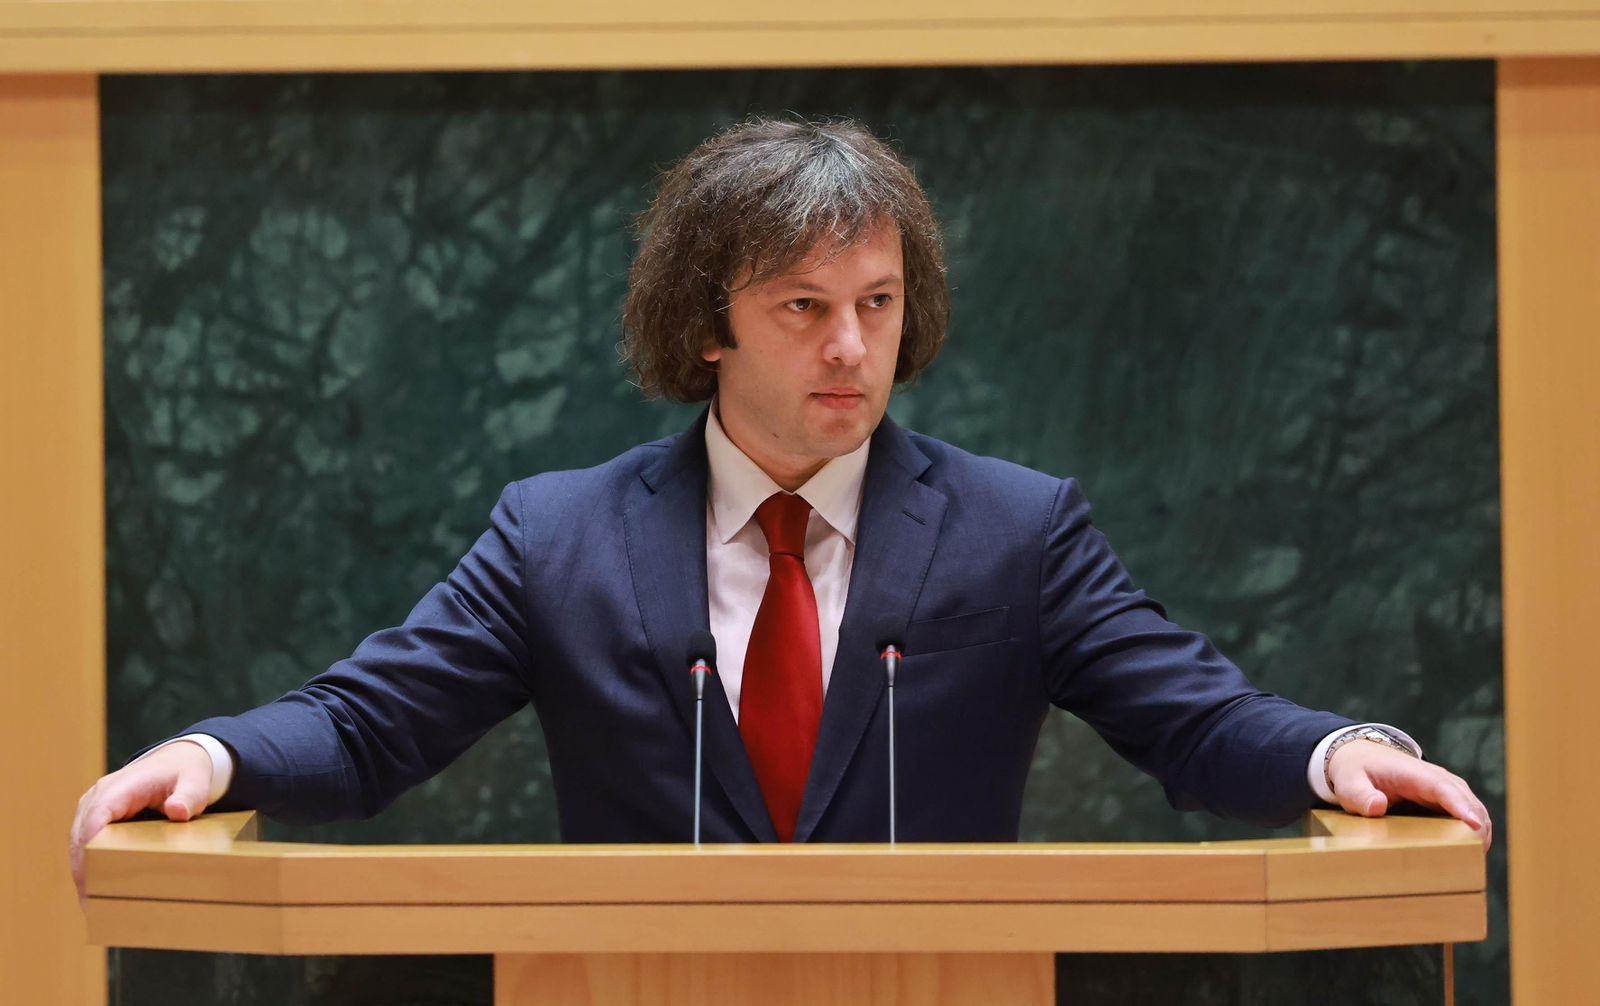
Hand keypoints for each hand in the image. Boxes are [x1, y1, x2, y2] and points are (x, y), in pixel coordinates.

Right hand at [68, 740, 214, 904]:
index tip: (89, 875)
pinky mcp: (96, 820)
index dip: (90, 844)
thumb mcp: (196, 780)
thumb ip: (190, 795)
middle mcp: (100, 796)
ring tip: (92, 904)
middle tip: (91, 903)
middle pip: (81, 835)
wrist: (178, 763)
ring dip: (82, 872)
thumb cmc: (185, 773)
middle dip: (82, 868)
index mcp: (121, 785)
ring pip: (78, 843)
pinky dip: (88, 866)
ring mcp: (94, 808)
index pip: (97, 815)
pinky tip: (95, 891)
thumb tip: (177, 812)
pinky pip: (85, 845)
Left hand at [1326, 739, 1491, 848]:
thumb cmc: (1356, 772)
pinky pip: (1468, 815)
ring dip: (1480, 832)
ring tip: (1476, 860)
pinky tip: (1472, 853)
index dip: (1461, 806)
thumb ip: (1360, 795)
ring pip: (1474, 809)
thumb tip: (1378, 806)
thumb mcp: (1349, 783)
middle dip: (1478, 826)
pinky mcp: (1446, 801)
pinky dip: (1474, 832)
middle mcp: (1437, 779)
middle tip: (1477, 856)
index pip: (1443, 788)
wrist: (1361, 758)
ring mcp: (1445, 790)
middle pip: (1467, 801)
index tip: (1474, 825)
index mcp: (1414, 773)